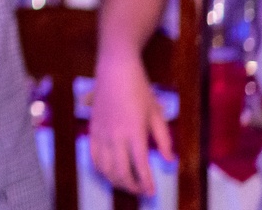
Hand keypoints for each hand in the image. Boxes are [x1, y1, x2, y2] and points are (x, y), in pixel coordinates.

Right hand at [89, 55, 172, 196]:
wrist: (115, 70)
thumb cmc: (140, 89)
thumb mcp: (157, 114)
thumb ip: (164, 139)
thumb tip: (170, 160)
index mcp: (134, 132)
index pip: (139, 166)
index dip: (145, 183)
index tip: (152, 192)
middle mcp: (115, 135)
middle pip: (120, 171)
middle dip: (131, 186)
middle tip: (141, 191)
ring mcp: (101, 132)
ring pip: (104, 166)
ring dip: (115, 180)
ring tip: (127, 184)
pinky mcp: (92, 127)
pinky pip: (93, 154)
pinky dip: (100, 168)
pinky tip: (108, 172)